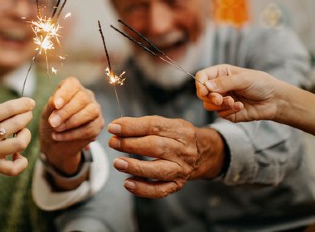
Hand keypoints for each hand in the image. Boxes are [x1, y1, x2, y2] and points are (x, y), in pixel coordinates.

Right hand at [0, 97, 35, 175]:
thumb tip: (24, 110)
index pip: (10, 108)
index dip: (25, 103)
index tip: (30, 102)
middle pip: (18, 124)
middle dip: (26, 116)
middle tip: (26, 114)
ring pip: (20, 143)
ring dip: (26, 134)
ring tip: (22, 131)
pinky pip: (14, 169)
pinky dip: (21, 161)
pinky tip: (18, 154)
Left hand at [40, 76, 103, 176]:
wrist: (54, 143)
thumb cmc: (50, 122)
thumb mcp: (46, 113)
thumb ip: (51, 105)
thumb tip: (55, 102)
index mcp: (72, 88)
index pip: (72, 84)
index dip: (64, 94)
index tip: (55, 105)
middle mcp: (86, 95)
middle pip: (83, 98)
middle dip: (66, 111)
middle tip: (53, 123)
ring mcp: (95, 109)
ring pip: (91, 112)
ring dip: (71, 122)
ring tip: (56, 129)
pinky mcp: (98, 124)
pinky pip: (90, 128)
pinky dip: (73, 134)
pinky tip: (60, 136)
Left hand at [108, 116, 223, 197]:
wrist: (201, 152)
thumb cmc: (175, 136)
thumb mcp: (165, 124)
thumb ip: (142, 125)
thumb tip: (116, 129)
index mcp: (180, 130)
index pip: (154, 126)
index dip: (131, 127)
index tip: (113, 128)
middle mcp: (183, 150)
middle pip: (156, 147)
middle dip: (131, 145)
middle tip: (113, 143)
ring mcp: (182, 169)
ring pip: (158, 170)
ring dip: (135, 167)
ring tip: (118, 163)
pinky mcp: (178, 184)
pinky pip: (160, 190)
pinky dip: (143, 189)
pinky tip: (128, 183)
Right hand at [195, 64, 278, 121]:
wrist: (275, 100)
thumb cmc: (261, 84)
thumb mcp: (243, 79)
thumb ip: (224, 82)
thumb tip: (206, 86)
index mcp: (220, 74)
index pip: (202, 77)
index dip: (200, 84)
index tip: (204, 91)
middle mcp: (219, 87)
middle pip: (202, 93)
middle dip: (210, 97)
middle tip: (220, 99)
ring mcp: (223, 100)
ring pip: (208, 105)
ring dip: (219, 105)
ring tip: (233, 103)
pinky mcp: (228, 112)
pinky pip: (220, 114)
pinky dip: (229, 111)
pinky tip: (240, 107)